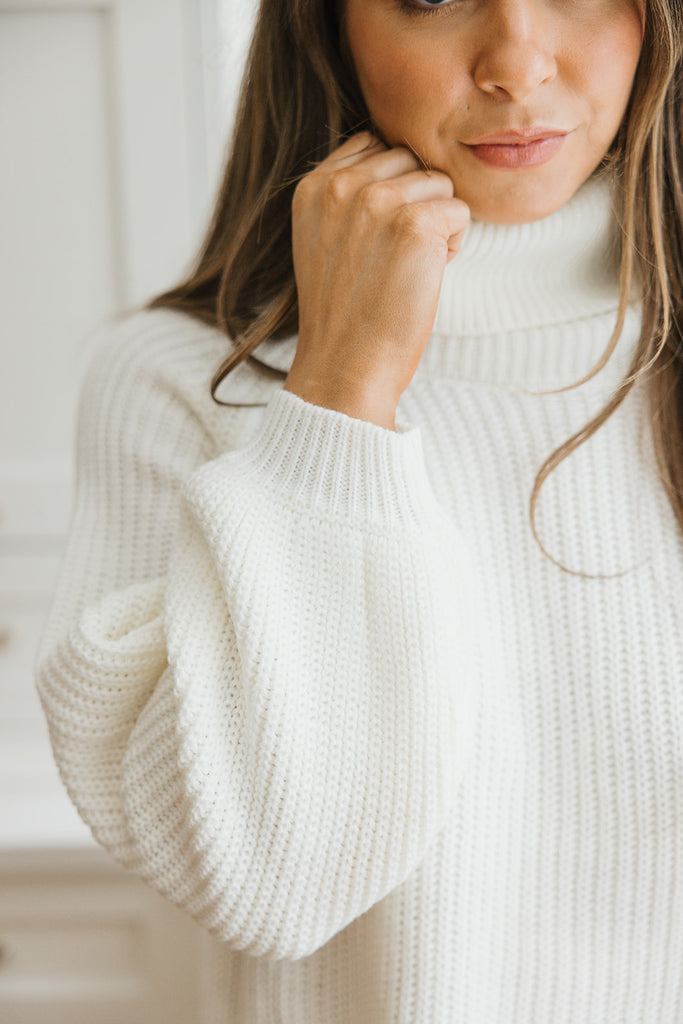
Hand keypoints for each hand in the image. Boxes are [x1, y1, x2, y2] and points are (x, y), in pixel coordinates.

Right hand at [283, 132, 469, 428]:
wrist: (346, 367)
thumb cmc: (345, 315)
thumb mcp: (323, 242)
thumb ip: (348, 196)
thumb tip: (400, 162)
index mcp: (313, 187)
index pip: (374, 144)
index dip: (391, 186)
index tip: (379, 238)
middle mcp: (340, 186)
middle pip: (411, 159)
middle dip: (416, 202)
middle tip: (396, 257)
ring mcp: (376, 201)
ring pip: (439, 183)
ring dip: (437, 224)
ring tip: (408, 268)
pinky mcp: (415, 223)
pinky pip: (460, 210)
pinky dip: (454, 245)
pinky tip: (425, 276)